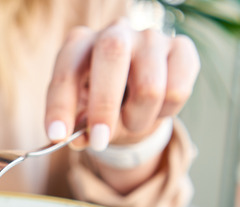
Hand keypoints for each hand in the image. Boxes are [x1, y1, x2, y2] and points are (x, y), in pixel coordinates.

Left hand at [45, 18, 199, 150]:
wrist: (141, 92)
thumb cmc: (104, 102)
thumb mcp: (84, 116)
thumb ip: (79, 128)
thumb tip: (78, 139)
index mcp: (81, 44)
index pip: (67, 69)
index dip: (60, 104)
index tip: (57, 136)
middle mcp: (115, 32)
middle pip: (112, 54)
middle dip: (103, 105)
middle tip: (99, 141)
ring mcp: (151, 37)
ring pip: (149, 87)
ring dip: (138, 120)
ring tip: (132, 123)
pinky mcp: (182, 48)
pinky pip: (177, 91)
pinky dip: (165, 113)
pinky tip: (157, 109)